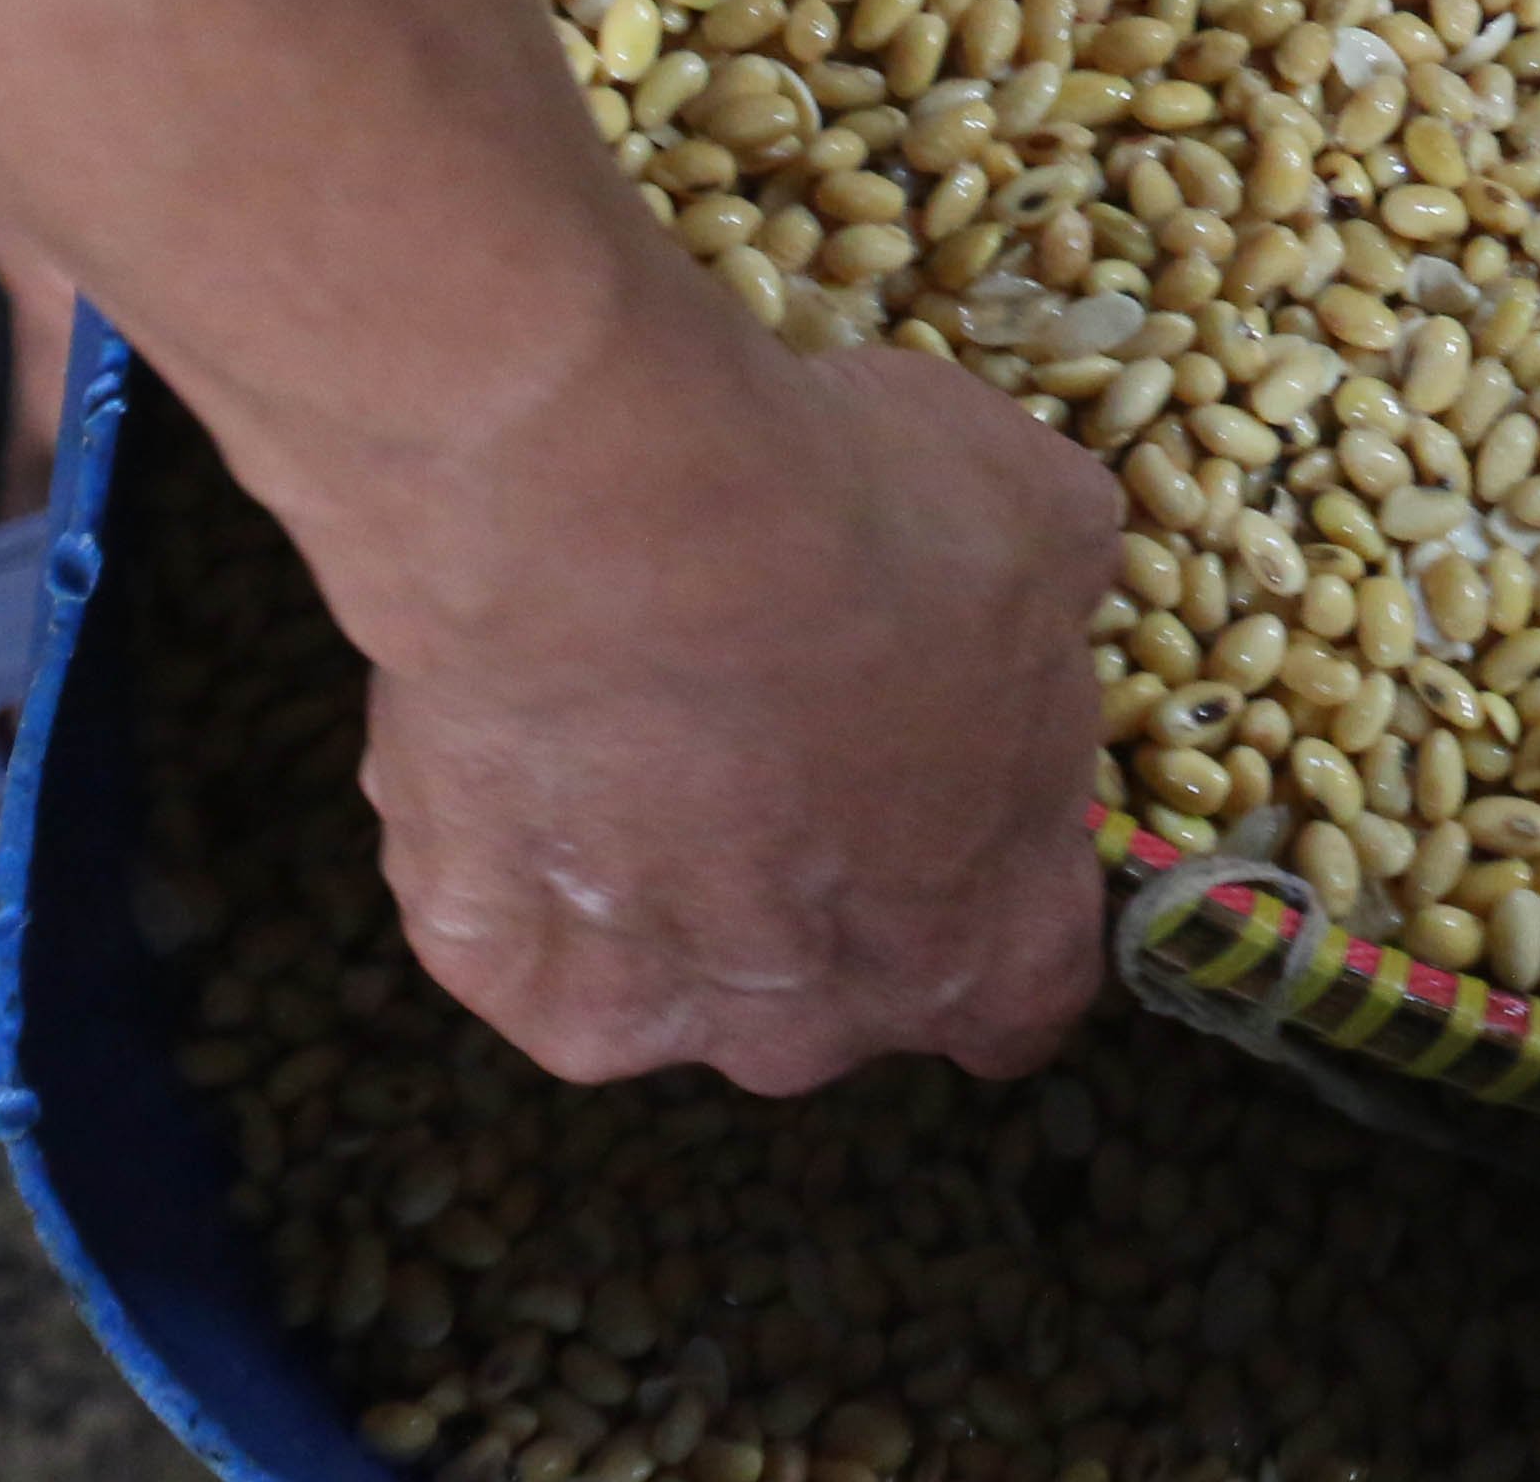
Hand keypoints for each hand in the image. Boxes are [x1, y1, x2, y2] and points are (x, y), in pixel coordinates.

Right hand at [341, 310, 1124, 1089]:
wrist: (613, 512)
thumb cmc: (855, 522)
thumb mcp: (1042, 521)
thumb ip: (1050, 612)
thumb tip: (1029, 600)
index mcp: (985, 947)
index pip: (1021, 992)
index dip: (994, 899)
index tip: (954, 814)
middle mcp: (815, 1028)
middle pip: (834, 988)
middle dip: (819, 884)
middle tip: (782, 730)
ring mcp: (644, 1007)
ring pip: (669, 958)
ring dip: (665, 868)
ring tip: (640, 713)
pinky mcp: (489, 962)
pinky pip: (519, 919)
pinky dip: (526, 842)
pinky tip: (535, 723)